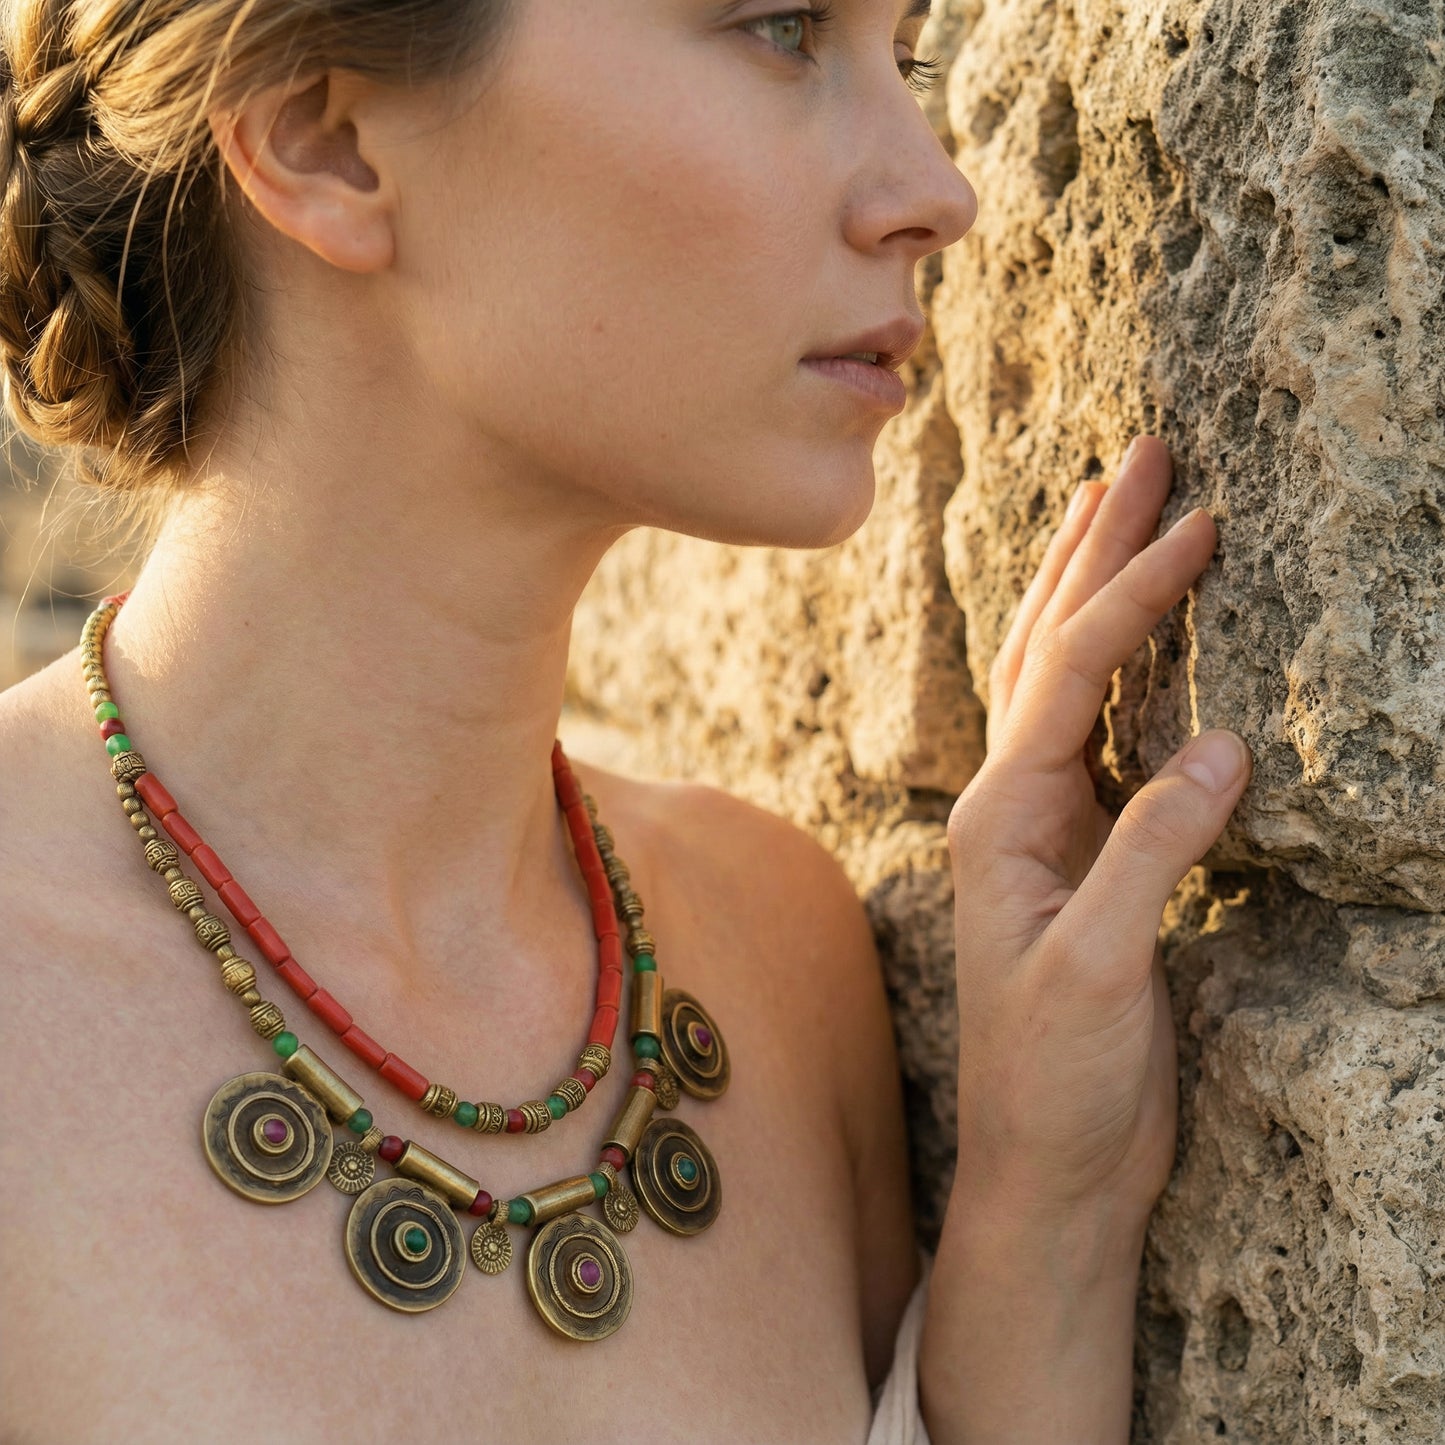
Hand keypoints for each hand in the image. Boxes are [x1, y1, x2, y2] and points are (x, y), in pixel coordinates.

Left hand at [947, 437, 1251, 1231]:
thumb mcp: (1098, 972)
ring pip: (1059, 680)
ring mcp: (1041, 828)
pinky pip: (1097, 734)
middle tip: (1141, 454)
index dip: (1131, 594)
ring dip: (1090, 591)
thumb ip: (1150, 856)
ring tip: (1124, 510)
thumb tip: (1221, 746)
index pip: (1068, 673)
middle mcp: (1009, 807)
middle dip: (1092, 549)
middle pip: (1045, 648)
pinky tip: (1138, 640)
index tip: (1196, 520)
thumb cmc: (1054, 1080)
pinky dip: (1118, 668)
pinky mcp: (1081, 857)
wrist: (1046, 1164)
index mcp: (1000, 820)